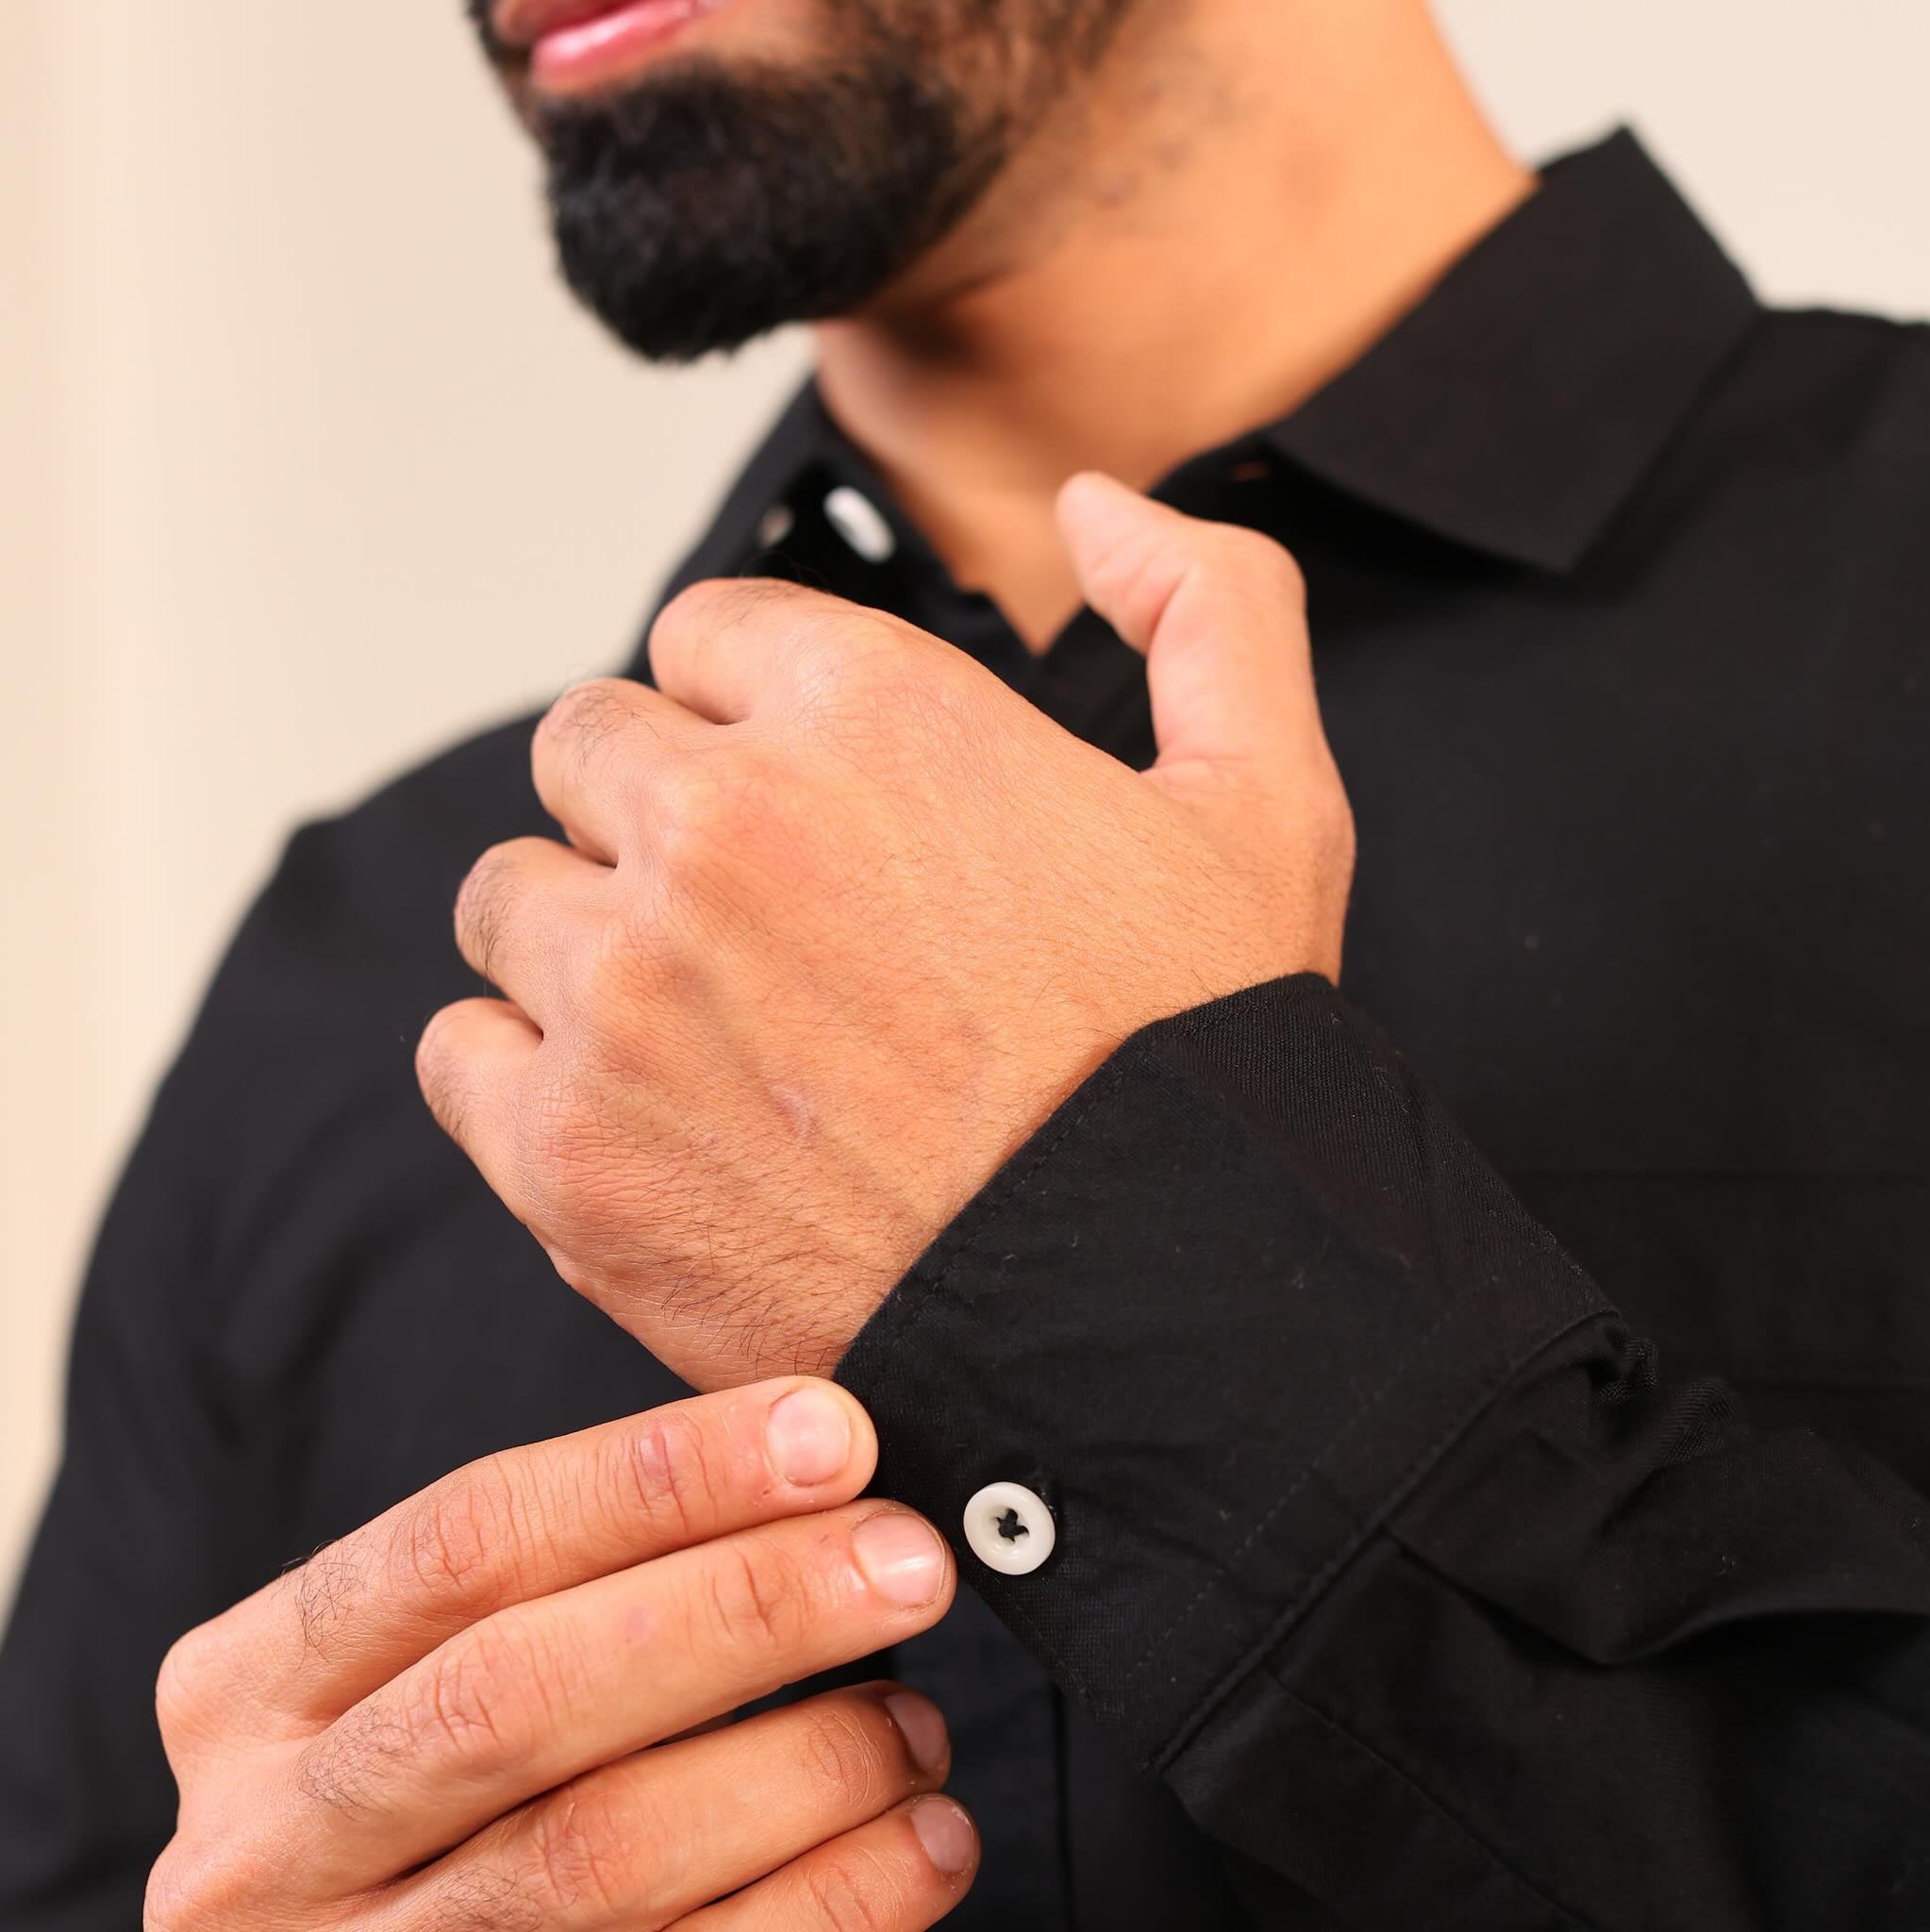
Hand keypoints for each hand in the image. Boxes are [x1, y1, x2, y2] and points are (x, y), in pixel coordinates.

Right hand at [147, 1380, 974, 1930]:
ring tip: (917, 1723)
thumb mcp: (409, 1667)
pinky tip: (917, 1844)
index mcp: (252, 1692)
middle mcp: (271, 1841)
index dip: (658, 1476)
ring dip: (804, 1770)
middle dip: (744, 1608)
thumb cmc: (419, 1787)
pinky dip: (828, 1905)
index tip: (827, 1435)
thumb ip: (557, 1579)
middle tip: (905, 1560)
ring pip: (599, 1855)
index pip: (463, 1541)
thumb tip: (801, 1462)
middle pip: (524, 1694)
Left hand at [419, 474, 1352, 1387]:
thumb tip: (1092, 510)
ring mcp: (630, 992)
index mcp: (869, 711)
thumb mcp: (1268, 804)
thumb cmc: (1200, 1075)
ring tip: (700, 1029)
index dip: (750, 716)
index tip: (799, 805)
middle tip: (754, 927)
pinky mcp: (572, 1152)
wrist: (1156, 1325)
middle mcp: (723, 825)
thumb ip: (1205, 606)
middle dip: (656, 815)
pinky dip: (524, 1074)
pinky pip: (461, 1050)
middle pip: (586, 751)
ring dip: (584, 941)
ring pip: (511, 898)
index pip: (698, 637)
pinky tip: (639, 1116)